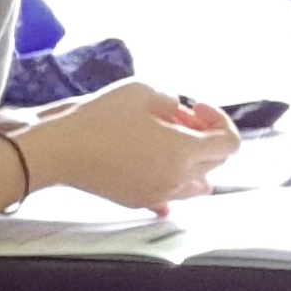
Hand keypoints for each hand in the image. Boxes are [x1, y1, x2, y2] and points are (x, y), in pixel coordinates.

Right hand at [24, 81, 237, 214]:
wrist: (58, 151)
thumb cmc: (97, 118)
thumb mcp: (142, 90)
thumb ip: (172, 101)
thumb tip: (178, 113)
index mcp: (185, 150)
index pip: (231, 143)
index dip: (220, 121)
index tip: (196, 108)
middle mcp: (178, 177)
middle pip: (216, 163)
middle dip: (204, 138)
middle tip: (177, 121)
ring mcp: (159, 193)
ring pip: (198, 184)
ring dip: (192, 163)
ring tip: (167, 146)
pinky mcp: (139, 201)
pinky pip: (171, 197)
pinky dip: (172, 182)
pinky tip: (154, 167)